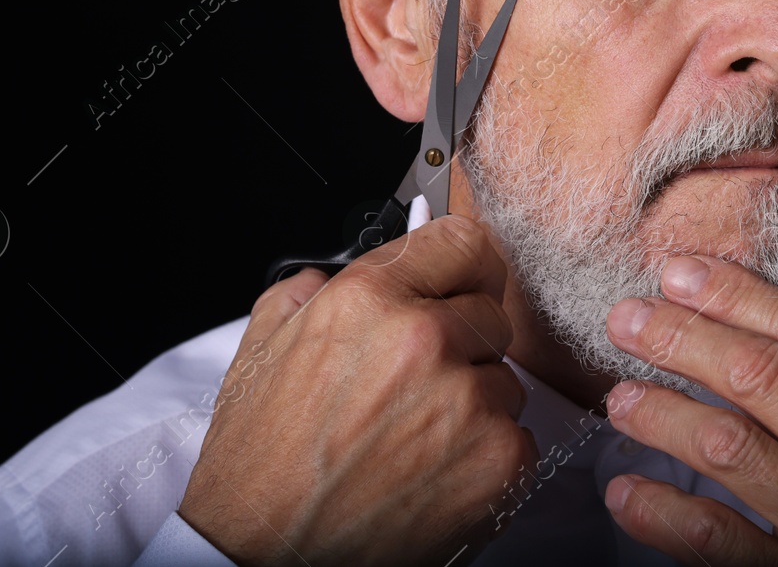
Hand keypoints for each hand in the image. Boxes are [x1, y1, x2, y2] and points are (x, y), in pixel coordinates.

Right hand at [178, 214, 535, 565]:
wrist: (264, 556)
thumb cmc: (259, 465)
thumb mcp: (260, 350)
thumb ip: (305, 293)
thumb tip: (337, 274)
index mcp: (367, 299)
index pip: (464, 242)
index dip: (462, 265)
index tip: (461, 282)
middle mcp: (423, 339)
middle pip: (489, 311)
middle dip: (461, 341)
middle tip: (415, 383)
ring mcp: (467, 400)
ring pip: (504, 377)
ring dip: (473, 401)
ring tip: (412, 437)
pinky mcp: (498, 460)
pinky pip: (518, 434)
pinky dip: (486, 454)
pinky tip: (433, 472)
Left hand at [599, 256, 777, 564]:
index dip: (740, 294)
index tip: (685, 271)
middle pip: (760, 374)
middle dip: (683, 337)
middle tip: (627, 317)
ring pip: (733, 447)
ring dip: (666, 416)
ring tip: (618, 398)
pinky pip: (726, 545)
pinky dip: (668, 519)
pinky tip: (628, 495)